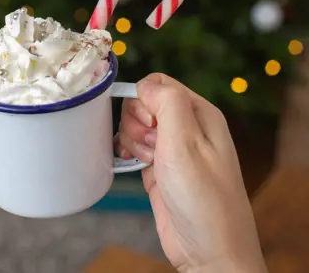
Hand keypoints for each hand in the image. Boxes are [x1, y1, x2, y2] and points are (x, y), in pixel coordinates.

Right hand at [116, 74, 265, 272]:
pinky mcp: (159, 169)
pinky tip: (132, 165)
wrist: (208, 250)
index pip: (160, 84)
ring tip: (148, 161)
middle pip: (143, 104)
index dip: (144, 100)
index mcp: (200, 115)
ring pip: (135, 126)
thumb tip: (145, 84)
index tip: (148, 124)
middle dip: (136, 123)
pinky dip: (126, 153)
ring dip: (132, 140)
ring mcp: (172, 149)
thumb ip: (167, 103)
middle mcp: (187, 128)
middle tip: (151, 147)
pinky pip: (133, 148)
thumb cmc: (204, 200)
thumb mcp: (185, 143)